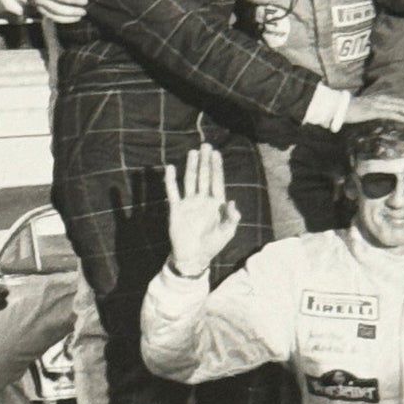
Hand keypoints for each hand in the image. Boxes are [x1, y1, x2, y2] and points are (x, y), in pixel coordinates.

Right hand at [163, 145, 238, 276]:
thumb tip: (232, 202)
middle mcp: (202, 200)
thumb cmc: (212, 245)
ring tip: (192, 152)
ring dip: (191, 167)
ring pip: (190, 181)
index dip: (217, 167)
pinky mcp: (176, 210)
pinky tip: (171, 168)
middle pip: (204, 176)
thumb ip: (231, 218)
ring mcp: (189, 204)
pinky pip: (173, 192)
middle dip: (205, 161)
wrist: (193, 257)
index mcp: (216, 204)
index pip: (217, 181)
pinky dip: (171, 180)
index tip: (216, 153)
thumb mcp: (226, 232)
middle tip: (205, 145)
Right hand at [345, 91, 403, 124]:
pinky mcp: (374, 110)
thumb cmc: (350, 111)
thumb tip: (382, 117)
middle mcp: (383, 100)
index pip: (402, 103)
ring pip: (401, 108)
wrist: (338, 108)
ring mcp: (379, 104)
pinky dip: (401, 117)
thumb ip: (376, 112)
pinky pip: (391, 113)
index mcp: (383, 99)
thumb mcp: (366, 111)